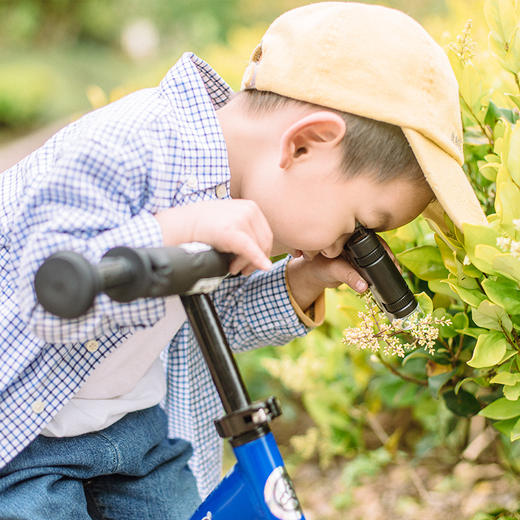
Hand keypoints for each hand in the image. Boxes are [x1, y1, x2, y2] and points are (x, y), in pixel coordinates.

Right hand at [154, 199, 272, 274]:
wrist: (183, 223)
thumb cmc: (203, 225)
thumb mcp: (230, 220)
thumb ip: (246, 229)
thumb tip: (261, 250)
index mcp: (251, 206)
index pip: (266, 234)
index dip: (262, 252)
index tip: (254, 263)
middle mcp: (249, 210)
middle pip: (264, 242)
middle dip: (256, 259)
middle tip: (243, 270)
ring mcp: (241, 219)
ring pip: (257, 248)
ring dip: (246, 263)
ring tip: (232, 268)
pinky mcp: (233, 231)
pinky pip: (251, 249)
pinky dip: (258, 259)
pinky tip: (262, 266)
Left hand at [286, 235, 398, 310]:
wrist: (315, 273)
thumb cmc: (321, 266)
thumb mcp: (334, 271)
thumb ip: (348, 276)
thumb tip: (364, 287)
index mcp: (349, 236)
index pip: (370, 238)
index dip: (382, 248)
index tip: (391, 259)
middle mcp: (356, 240)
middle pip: (378, 246)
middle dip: (388, 256)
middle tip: (397, 268)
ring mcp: (359, 250)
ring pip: (377, 255)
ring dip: (387, 263)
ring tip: (397, 272)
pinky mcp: (361, 260)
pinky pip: (374, 263)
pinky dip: (381, 269)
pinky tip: (391, 276)